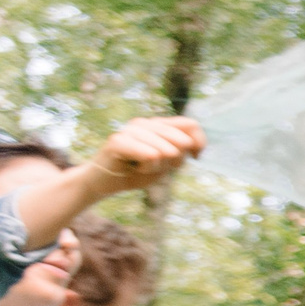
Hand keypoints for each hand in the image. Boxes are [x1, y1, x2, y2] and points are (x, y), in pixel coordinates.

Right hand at [85, 117, 206, 194]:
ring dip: (159, 167)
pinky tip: (135, 168)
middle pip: (182, 141)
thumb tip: (191, 143)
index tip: (194, 157)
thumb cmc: (136, 172)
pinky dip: (148, 168)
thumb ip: (180, 151)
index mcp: (157, 125)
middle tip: (158, 166)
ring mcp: (130, 130)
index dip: (199, 143)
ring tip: (142, 167)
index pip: (190, 124)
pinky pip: (151, 156)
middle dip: (176, 161)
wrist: (105, 182)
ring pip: (167, 151)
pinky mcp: (118, 141)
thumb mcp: (165, 163)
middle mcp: (144, 123)